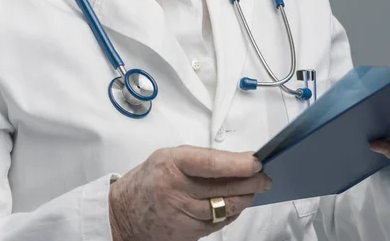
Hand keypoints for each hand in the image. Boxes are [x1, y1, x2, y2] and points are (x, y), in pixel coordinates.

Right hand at [108, 145, 270, 240]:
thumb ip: (199, 159)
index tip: (256, 161)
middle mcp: (177, 190)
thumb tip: (235, 161)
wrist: (124, 213)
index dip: (237, 164)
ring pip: (225, 208)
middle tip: (265, 177)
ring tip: (254, 188)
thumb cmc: (149, 179)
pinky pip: (218, 223)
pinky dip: (231, 212)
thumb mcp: (168, 157)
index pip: (211, 164)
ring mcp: (183, 215)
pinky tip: (236, 204)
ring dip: (244, 198)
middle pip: (223, 188)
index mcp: (172, 164)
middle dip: (250, 182)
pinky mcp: (188, 234)